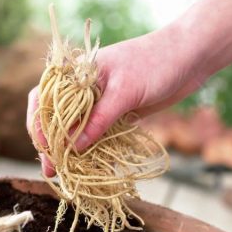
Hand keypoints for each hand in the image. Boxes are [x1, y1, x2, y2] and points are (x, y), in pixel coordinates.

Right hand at [26, 23, 206, 176]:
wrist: (190, 57)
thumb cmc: (155, 63)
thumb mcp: (125, 91)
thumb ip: (99, 118)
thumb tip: (73, 146)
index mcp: (78, 72)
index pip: (46, 99)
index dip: (40, 125)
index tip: (45, 150)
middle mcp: (85, 87)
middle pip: (58, 117)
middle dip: (53, 143)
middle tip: (52, 170)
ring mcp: (101, 101)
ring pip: (78, 128)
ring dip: (71, 150)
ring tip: (66, 174)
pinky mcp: (118, 112)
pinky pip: (98, 133)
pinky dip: (93, 148)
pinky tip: (89, 165)